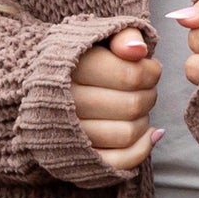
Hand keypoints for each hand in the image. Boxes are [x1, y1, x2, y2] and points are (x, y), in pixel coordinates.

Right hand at [71, 26, 162, 171]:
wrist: (47, 88)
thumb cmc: (83, 59)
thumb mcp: (100, 37)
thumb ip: (123, 35)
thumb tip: (139, 50)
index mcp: (72, 68)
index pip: (130, 76)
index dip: (150, 72)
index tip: (149, 67)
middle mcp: (66, 103)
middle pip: (131, 106)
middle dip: (148, 95)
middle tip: (145, 88)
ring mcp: (71, 135)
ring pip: (127, 134)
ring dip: (144, 120)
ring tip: (138, 106)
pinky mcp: (79, 159)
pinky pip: (118, 162)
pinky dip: (141, 149)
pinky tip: (149, 133)